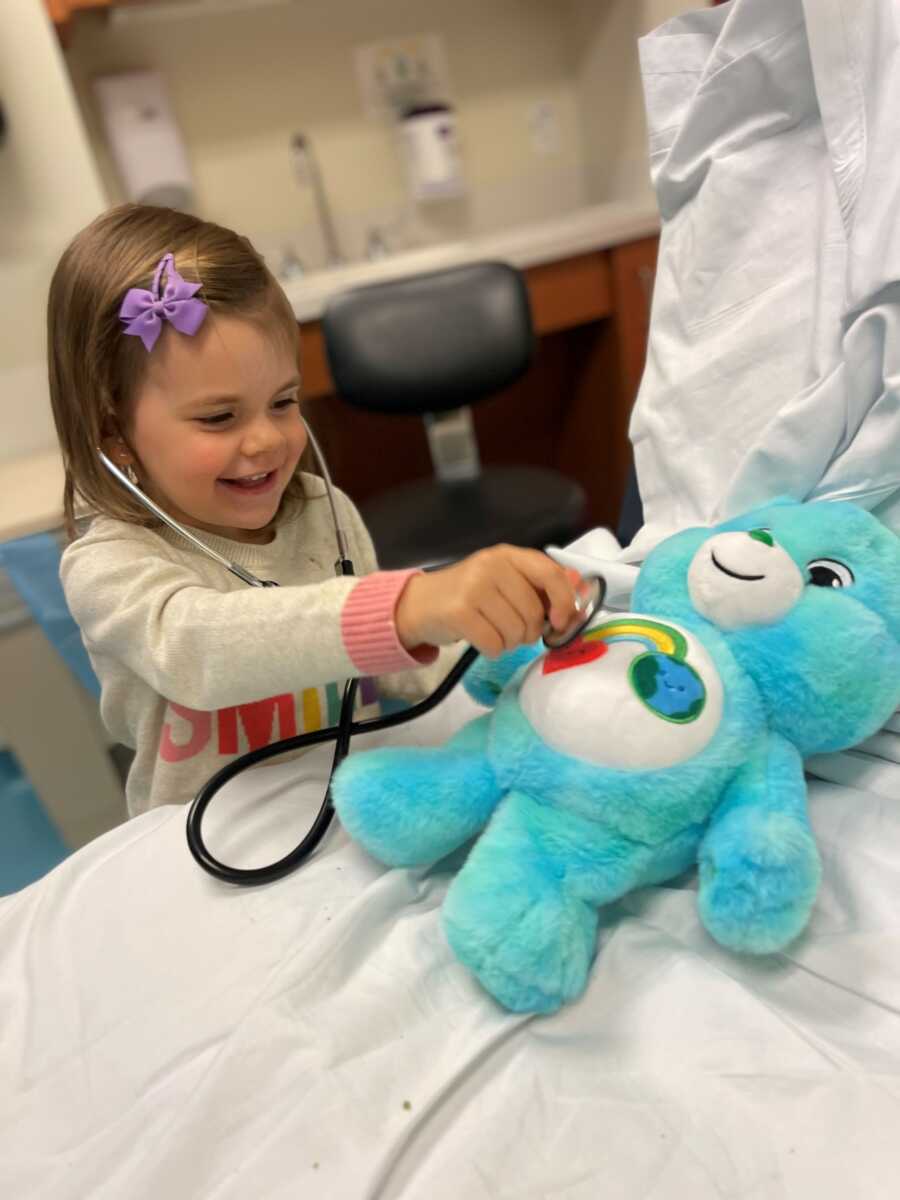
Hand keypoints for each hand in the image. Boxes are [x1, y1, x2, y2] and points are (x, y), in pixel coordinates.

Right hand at [395, 545, 581, 657]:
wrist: (419, 604)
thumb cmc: (468, 595)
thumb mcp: (504, 581)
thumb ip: (538, 585)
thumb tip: (580, 594)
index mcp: (509, 555)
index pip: (551, 575)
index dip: (564, 603)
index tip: (561, 622)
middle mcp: (492, 565)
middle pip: (534, 613)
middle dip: (529, 632)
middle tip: (512, 631)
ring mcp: (474, 587)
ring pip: (516, 631)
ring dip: (509, 643)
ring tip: (494, 633)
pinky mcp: (459, 612)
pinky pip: (495, 644)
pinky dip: (492, 650)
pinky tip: (481, 640)